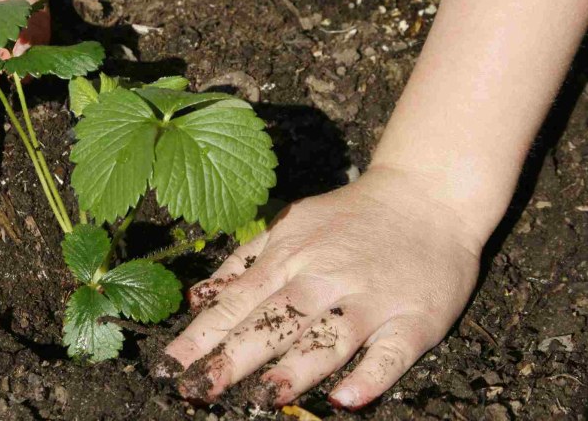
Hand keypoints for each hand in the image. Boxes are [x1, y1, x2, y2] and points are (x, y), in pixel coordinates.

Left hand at [158, 166, 482, 409]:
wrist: (426, 195)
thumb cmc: (349, 218)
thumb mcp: (289, 226)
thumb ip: (243, 262)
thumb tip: (197, 300)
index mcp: (289, 256)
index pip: (235, 302)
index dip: (199, 336)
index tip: (167, 368)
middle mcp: (325, 276)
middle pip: (274, 320)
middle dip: (233, 357)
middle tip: (198, 389)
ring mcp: (371, 298)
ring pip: (330, 336)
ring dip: (298, 367)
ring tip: (266, 396)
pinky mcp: (415, 317)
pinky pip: (393, 352)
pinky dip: (371, 374)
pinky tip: (347, 399)